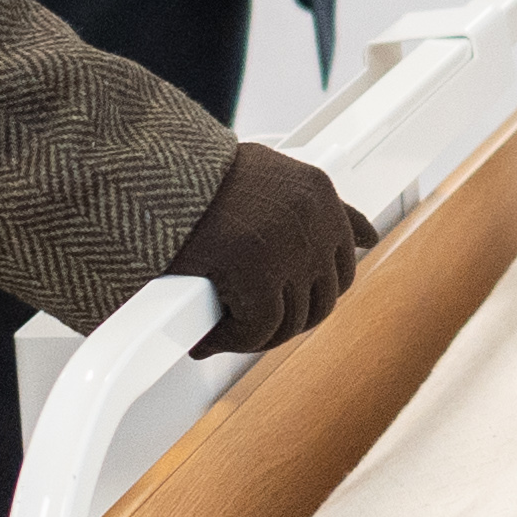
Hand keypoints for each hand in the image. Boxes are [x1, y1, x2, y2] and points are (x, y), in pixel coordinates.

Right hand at [173, 137, 366, 354]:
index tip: (283, 302)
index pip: (343, 265)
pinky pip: (258, 329)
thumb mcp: (275, 178)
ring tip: (225, 328)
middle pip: (322, 300)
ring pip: (291, 321)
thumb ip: (324, 206)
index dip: (310, 293)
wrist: (147, 176)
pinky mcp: (258, 271)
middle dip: (286, 318)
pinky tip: (207, 336)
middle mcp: (313, 219)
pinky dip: (231, 340)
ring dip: (256, 335)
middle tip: (248, 322)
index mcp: (319, 194)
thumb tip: (369, 236)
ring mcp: (289, 245)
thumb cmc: (198, 180)